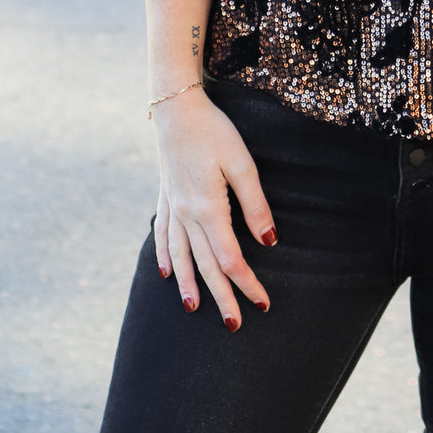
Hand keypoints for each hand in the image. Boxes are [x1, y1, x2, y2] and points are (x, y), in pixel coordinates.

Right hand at [152, 88, 277, 329]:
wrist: (176, 108)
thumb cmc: (214, 131)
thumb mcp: (243, 164)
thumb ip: (256, 205)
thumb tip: (269, 242)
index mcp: (209, 209)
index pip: (230, 259)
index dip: (247, 283)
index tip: (263, 303)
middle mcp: (186, 215)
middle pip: (206, 265)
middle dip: (221, 296)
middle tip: (234, 324)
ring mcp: (172, 207)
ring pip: (181, 256)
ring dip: (189, 284)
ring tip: (194, 309)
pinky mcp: (165, 196)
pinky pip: (163, 235)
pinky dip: (165, 256)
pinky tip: (166, 272)